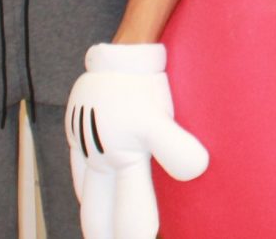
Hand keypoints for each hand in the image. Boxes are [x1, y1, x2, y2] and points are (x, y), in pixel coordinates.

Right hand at [66, 43, 208, 238]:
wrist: (120, 55)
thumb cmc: (142, 87)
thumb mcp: (158, 118)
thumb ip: (174, 146)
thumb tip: (198, 168)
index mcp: (120, 160)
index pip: (130, 207)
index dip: (135, 230)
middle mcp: (98, 157)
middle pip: (97, 208)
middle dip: (102, 232)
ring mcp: (84, 145)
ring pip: (85, 190)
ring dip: (92, 212)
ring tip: (96, 231)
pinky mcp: (77, 131)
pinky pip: (78, 169)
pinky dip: (83, 187)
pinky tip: (85, 190)